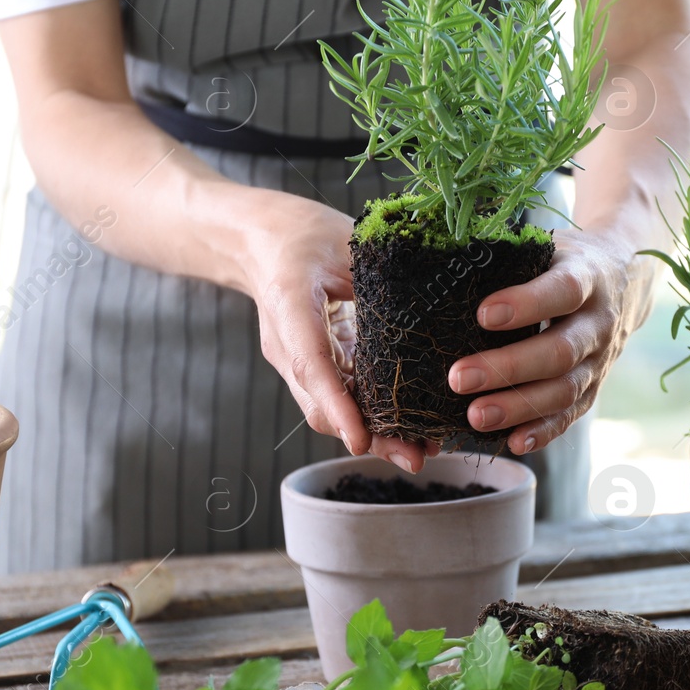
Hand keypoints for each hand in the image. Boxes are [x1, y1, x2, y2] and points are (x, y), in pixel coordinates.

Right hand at [240, 191, 429, 472]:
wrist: (257, 239)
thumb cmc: (303, 233)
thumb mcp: (345, 241)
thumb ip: (380, 277)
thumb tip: (433, 309)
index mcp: (289, 305)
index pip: (310, 364)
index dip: (338, 405)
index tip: (360, 440)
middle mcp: (287, 345)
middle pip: (320, 405)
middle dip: (367, 437)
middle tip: (416, 456)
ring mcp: (296, 360)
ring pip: (330, 410)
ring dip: (373, 434)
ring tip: (421, 450)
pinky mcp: (312, 363)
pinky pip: (338, 397)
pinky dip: (369, 416)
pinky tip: (407, 428)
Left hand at [447, 229, 653, 454]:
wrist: (621, 281)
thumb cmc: (560, 261)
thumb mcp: (544, 246)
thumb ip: (508, 259)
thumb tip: (443, 269)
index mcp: (587, 277)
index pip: (562, 291)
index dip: (526, 304)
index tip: (482, 315)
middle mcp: (599, 322)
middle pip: (560, 351)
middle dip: (508, 368)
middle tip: (458, 378)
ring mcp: (600, 360)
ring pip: (564, 389)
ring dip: (518, 406)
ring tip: (474, 416)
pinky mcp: (594, 387)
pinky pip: (571, 414)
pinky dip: (544, 431)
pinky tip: (513, 442)